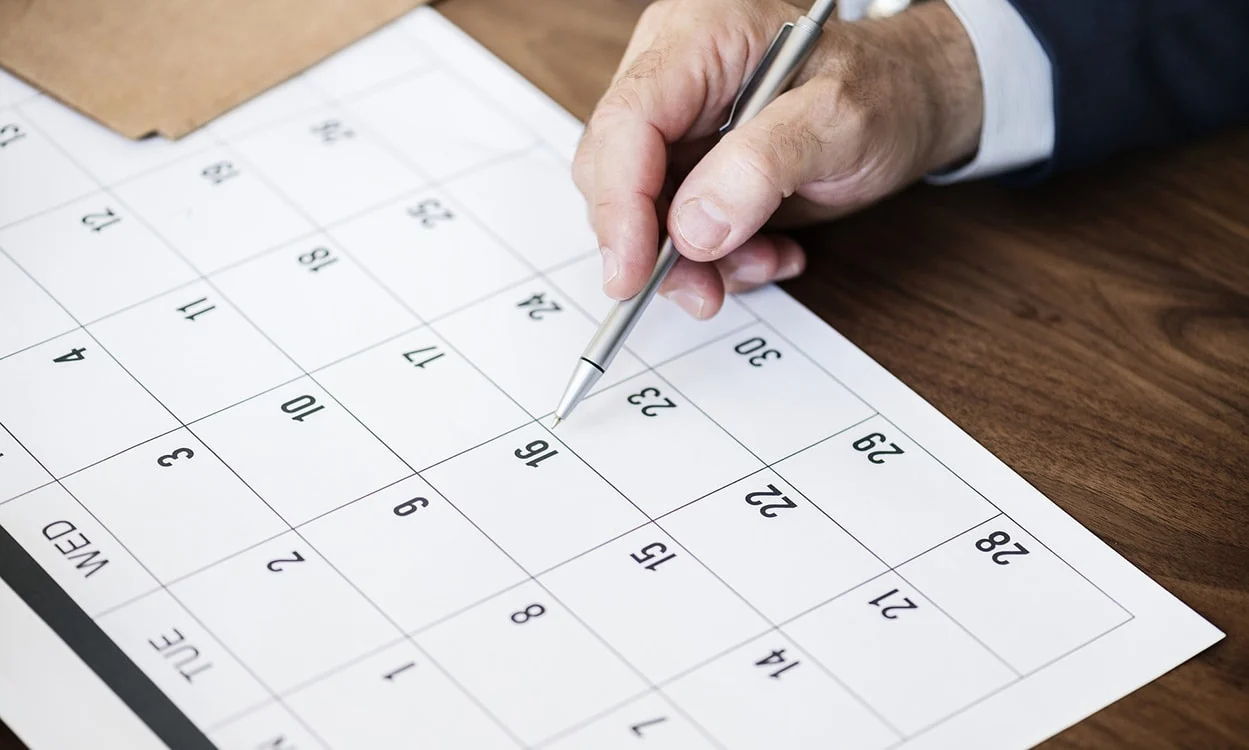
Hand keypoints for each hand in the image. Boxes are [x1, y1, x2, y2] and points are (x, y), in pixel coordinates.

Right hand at [572, 0, 983, 317]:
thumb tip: (693, 229)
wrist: (910, 101)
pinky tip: (769, 250)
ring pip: (640, 214)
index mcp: (698, 38)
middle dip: (655, 245)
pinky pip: (673, 231)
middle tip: (703, 290)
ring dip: (695, 261)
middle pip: (615, 172)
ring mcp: (677, 125)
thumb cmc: (884, 89)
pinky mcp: (688, 167)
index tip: (631, 273)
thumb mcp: (840, 120)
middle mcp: (673, 76)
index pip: (626, 122)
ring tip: (764, 260)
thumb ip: (763, 166)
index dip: (619, 204)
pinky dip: (716, 259)